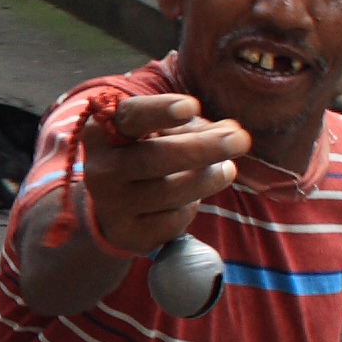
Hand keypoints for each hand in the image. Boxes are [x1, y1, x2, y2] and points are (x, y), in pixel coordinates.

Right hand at [80, 91, 248, 255]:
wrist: (109, 207)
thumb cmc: (142, 155)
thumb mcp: (157, 134)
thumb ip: (192, 128)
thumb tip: (231, 131)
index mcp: (104, 132)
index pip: (131, 118)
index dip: (160, 111)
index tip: (192, 106)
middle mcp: (101, 169)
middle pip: (154, 159)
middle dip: (202, 148)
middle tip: (241, 140)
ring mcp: (112, 205)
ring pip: (169, 192)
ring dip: (208, 179)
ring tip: (227, 170)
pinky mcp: (128, 234)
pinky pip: (172, 221)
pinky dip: (191, 207)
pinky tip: (192, 198)